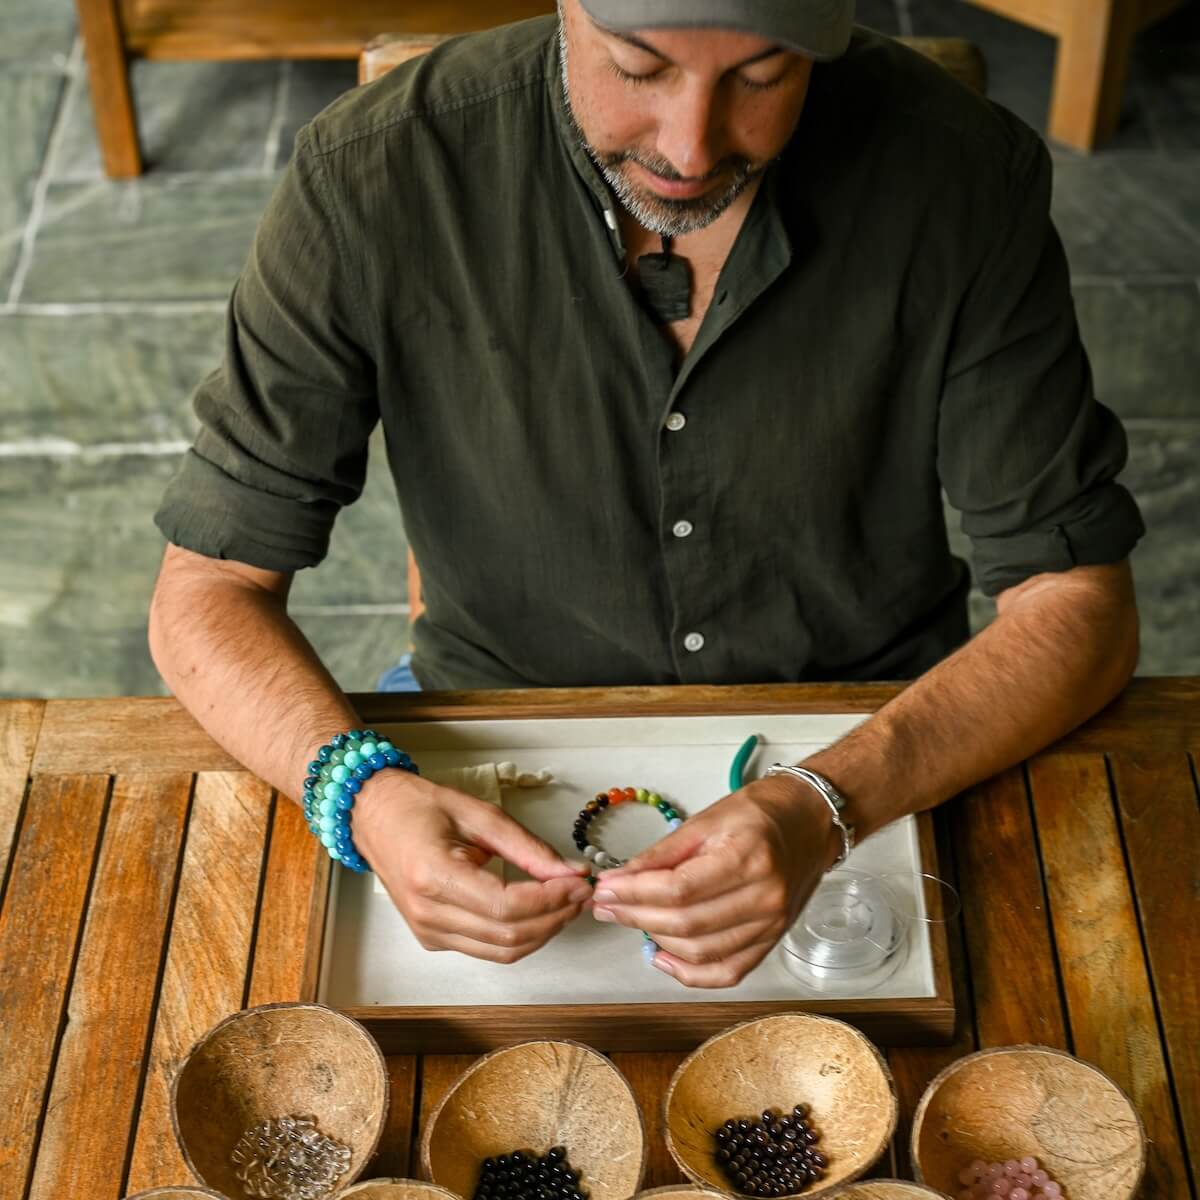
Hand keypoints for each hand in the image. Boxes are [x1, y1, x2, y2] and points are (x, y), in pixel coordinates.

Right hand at [351, 771, 591, 962]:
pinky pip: (487, 949)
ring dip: (543, 931)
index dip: (550, 899)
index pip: (506, 906)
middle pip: (508, 935)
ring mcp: (428, 932)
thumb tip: (571, 872)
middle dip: (554, 917)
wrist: (374, 817)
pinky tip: (539, 912)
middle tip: (581, 892)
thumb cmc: (421, 807)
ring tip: (567, 903)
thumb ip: (527, 847)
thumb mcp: (479, 814)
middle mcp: (428, 914)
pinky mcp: (432, 939)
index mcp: (434, 876)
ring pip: (502, 951)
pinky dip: (520, 935)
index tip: (579, 882)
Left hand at [590, 773, 839, 987]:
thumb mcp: (706, 820)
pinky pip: (727, 972)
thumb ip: (663, 853)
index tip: (605, 889)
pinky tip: (662, 956)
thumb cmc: (758, 814)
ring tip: (629, 920)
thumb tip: (620, 879)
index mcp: (748, 859)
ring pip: (701, 951)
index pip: (679, 889)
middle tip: (605, 905)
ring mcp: (771, 925)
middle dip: (636, 916)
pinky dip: (690, 972)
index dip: (635, 893)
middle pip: (686, 923)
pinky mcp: (771, 941)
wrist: (809, 822)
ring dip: (656, 940)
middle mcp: (764, 898)